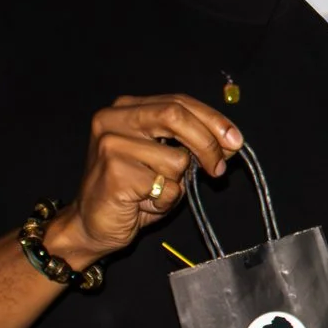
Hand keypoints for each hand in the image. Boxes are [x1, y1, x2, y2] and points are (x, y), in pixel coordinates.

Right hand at [47, 94, 243, 270]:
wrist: (91, 225)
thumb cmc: (132, 191)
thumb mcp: (166, 161)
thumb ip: (191, 145)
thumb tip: (231, 142)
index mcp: (126, 108)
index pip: (178, 102)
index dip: (212, 119)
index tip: (236, 140)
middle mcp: (114, 119)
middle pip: (176, 115)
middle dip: (207, 143)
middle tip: (219, 169)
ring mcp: (111, 144)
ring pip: (176, 159)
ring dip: (177, 184)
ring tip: (154, 192)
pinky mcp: (114, 172)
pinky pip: (165, 187)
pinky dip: (165, 201)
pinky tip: (142, 203)